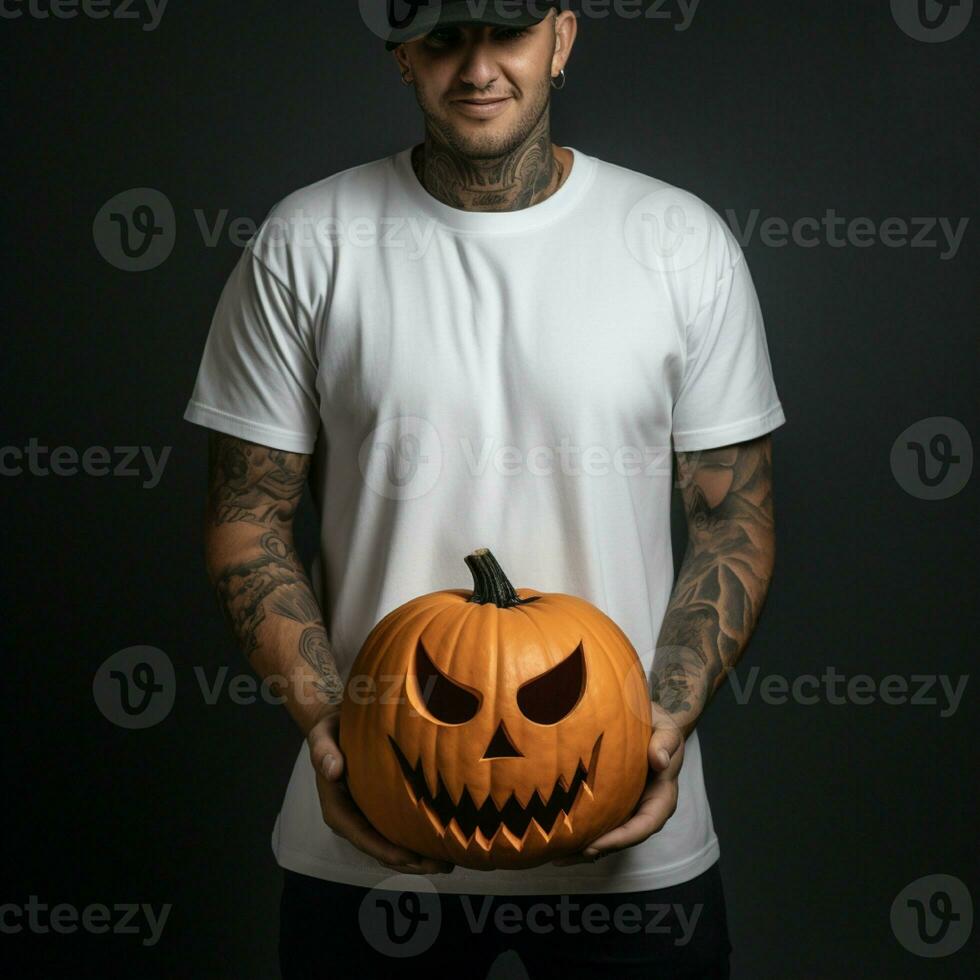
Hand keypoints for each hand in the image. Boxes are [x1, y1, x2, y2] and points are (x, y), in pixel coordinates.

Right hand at [307, 708, 454, 875]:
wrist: (337, 726)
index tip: (410, 857)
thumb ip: (323, 751)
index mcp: (337, 809)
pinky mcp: (382, 810)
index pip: (361, 836)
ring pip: (393, 846)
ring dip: (419, 858)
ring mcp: (368, 817)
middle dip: (410, 862)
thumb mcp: (322, 736)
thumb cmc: (330, 732)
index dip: (385, 850)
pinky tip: (443, 843)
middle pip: (381, 850)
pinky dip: (420, 840)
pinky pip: (400, 831)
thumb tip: (332, 770)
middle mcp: (353, 819)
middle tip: (442, 866)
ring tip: (448, 863)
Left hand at [551, 702, 684, 865]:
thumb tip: (659, 760)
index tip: (596, 845)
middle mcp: (644, 808)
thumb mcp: (666, 728)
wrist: (643, 718)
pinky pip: (596, 820)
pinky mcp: (609, 801)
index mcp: (662, 796)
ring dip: (582, 848)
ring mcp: (626, 806)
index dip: (622, 838)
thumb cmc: (655, 725)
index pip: (646, 824)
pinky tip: (554, 837)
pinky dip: (578, 830)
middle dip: (595, 850)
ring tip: (554, 856)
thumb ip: (665, 741)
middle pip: (622, 838)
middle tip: (566, 856)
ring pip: (606, 834)